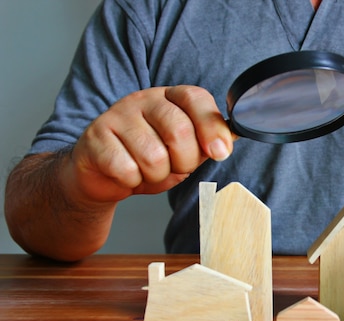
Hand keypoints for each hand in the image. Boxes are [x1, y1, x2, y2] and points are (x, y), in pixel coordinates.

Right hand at [68, 85, 234, 202]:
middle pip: (179, 131)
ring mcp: (116, 115)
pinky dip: (132, 181)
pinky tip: (126, 174)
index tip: (220, 153)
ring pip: (153, 156)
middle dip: (184, 162)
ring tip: (147, 171)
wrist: (103, 175)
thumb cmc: (148, 159)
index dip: (212, 128)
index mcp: (169, 97)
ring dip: (156, 175)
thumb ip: (208, 142)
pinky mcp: (96, 137)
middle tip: (174, 167)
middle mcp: (143, 99)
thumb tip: (230, 139)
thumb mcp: (186, 150)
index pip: (196, 99)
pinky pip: (126, 169)